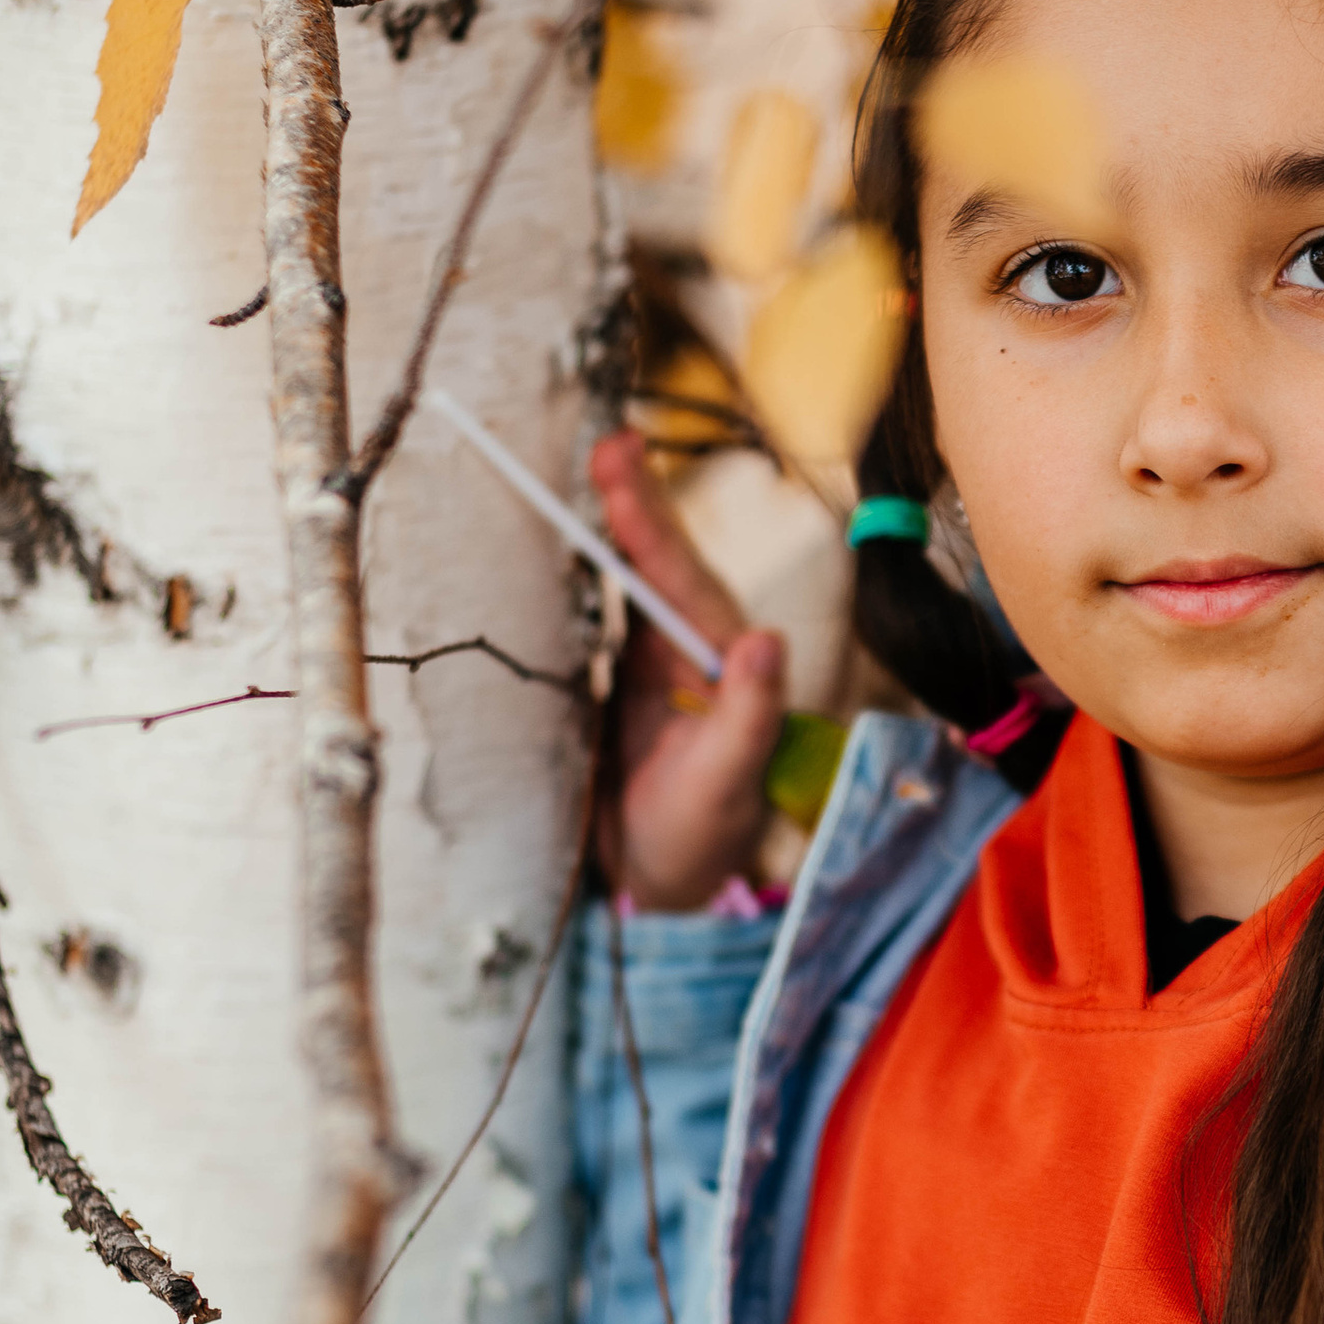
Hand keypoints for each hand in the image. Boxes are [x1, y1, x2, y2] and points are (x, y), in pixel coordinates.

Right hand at [591, 432, 788, 912]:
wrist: (657, 882)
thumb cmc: (702, 838)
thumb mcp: (727, 789)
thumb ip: (749, 719)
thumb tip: (767, 640)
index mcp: (723, 667)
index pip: (686, 584)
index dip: (655, 526)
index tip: (623, 472)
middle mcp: (692, 651)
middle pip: (661, 564)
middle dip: (635, 502)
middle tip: (608, 441)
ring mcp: (653, 661)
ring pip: (630, 578)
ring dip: (608, 523)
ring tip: (589, 464)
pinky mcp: (614, 678)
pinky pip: (598, 610)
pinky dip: (580, 567)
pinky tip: (555, 532)